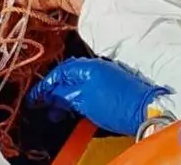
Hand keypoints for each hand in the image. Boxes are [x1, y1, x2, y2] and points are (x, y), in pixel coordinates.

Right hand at [26, 58, 168, 135]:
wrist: (146, 111)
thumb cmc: (115, 104)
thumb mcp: (83, 100)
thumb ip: (64, 95)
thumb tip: (50, 94)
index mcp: (87, 66)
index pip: (59, 72)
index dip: (44, 86)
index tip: (34, 98)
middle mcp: (96, 67)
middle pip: (67, 77)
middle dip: (53, 92)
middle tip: (44, 106)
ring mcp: (106, 76)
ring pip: (77, 84)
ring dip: (65, 97)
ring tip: (57, 113)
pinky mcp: (113, 88)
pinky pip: (88, 89)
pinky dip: (77, 99)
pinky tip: (74, 110)